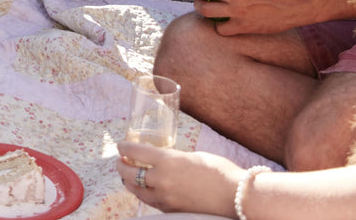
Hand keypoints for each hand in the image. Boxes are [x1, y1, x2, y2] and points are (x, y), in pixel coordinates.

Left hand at [113, 140, 242, 215]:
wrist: (235, 196)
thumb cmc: (219, 171)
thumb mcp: (192, 156)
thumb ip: (174, 158)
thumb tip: (163, 159)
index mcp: (167, 160)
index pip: (135, 152)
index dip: (124, 148)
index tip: (121, 146)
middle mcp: (162, 179)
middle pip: (129, 173)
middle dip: (121, 166)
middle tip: (120, 161)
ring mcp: (165, 197)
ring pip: (137, 190)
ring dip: (129, 182)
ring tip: (127, 176)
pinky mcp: (172, 210)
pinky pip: (150, 202)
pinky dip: (143, 194)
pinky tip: (144, 190)